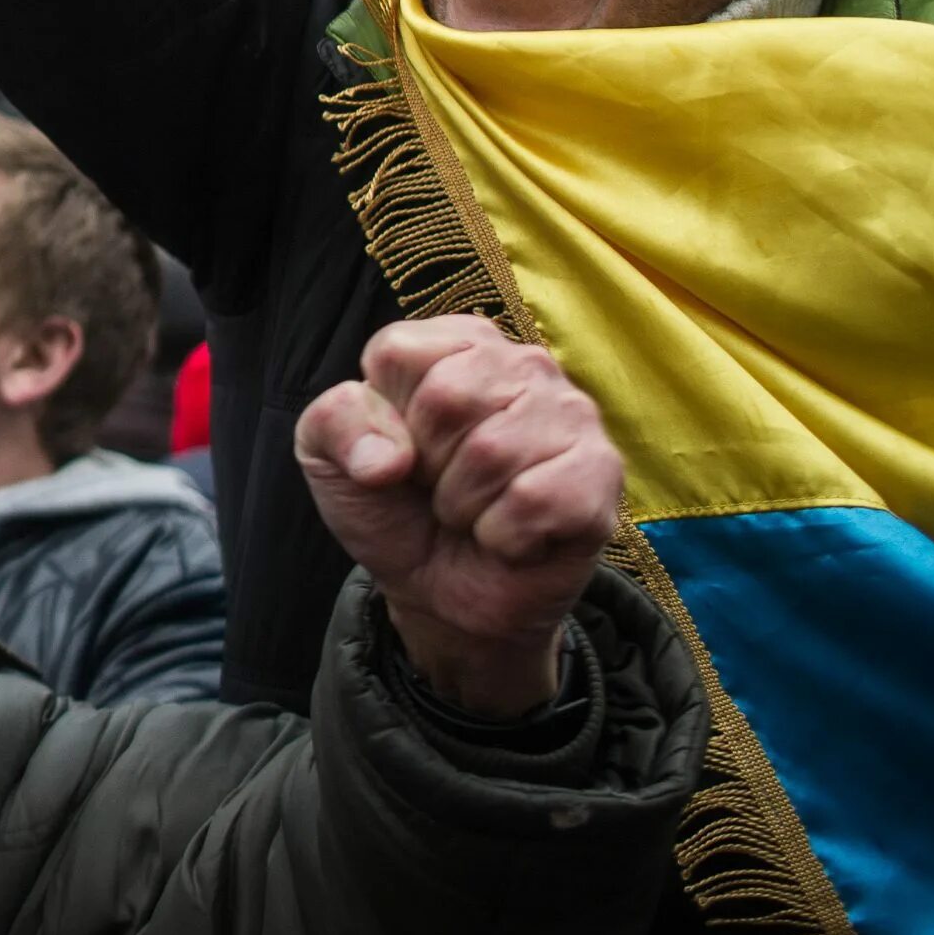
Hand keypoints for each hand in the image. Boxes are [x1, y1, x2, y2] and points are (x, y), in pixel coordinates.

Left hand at [296, 315, 619, 716]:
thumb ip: (334, 423)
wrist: (440, 592)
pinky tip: (511, 535)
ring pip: (493, 452)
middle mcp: (522, 363)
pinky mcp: (602, 472)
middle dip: (428, 465)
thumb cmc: (394, 506)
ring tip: (476, 509)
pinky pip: (536, 500)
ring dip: (465, 505)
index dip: (384, 419)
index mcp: (454, 343)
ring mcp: (572, 413)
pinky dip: (505, 535)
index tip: (401, 449)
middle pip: (447, 398)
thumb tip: (386, 457)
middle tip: (441, 486)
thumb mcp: (331, 459)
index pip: (396, 354)